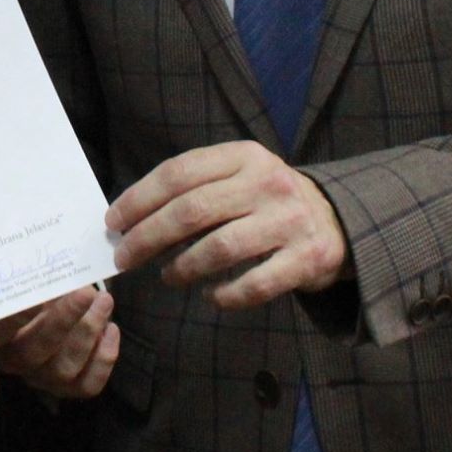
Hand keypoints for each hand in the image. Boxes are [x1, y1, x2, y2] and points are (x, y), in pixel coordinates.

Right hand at [0, 286, 118, 398]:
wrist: (60, 312)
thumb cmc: (39, 291)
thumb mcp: (30, 282)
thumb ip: (31, 281)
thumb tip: (40, 268)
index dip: (18, 314)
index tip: (40, 293)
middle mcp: (15, 361)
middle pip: (34, 351)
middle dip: (65, 320)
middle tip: (86, 292)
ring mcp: (42, 379)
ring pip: (64, 369)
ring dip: (89, 333)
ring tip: (104, 302)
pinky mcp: (69, 388)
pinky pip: (88, 384)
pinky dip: (104, 358)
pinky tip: (112, 329)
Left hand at [107, 142, 344, 308]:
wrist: (338, 221)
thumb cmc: (267, 201)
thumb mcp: (237, 177)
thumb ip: (193, 189)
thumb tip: (131, 220)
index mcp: (244, 155)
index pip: (179, 173)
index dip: (139, 198)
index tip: (114, 221)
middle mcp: (268, 183)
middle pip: (192, 210)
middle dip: (148, 236)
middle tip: (124, 257)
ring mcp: (290, 221)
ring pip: (219, 248)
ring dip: (182, 267)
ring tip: (167, 276)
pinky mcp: (307, 259)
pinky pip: (253, 285)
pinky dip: (224, 295)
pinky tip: (210, 295)